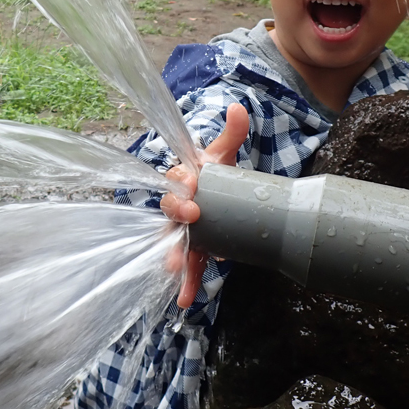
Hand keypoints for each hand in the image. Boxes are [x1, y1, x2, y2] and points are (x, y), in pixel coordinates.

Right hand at [160, 103, 249, 307]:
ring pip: (175, 241)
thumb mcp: (225, 153)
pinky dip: (186, 283)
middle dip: (178, 213)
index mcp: (185, 179)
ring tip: (175, 266)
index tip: (193, 181)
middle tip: (193, 215)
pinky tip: (184, 301)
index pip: (177, 177)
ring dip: (174, 254)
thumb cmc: (219, 173)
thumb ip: (232, 132)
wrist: (224, 194)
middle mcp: (181, 204)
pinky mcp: (195, 248)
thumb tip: (237, 107)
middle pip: (171, 208)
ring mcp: (186, 229)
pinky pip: (189, 265)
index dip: (182, 180)